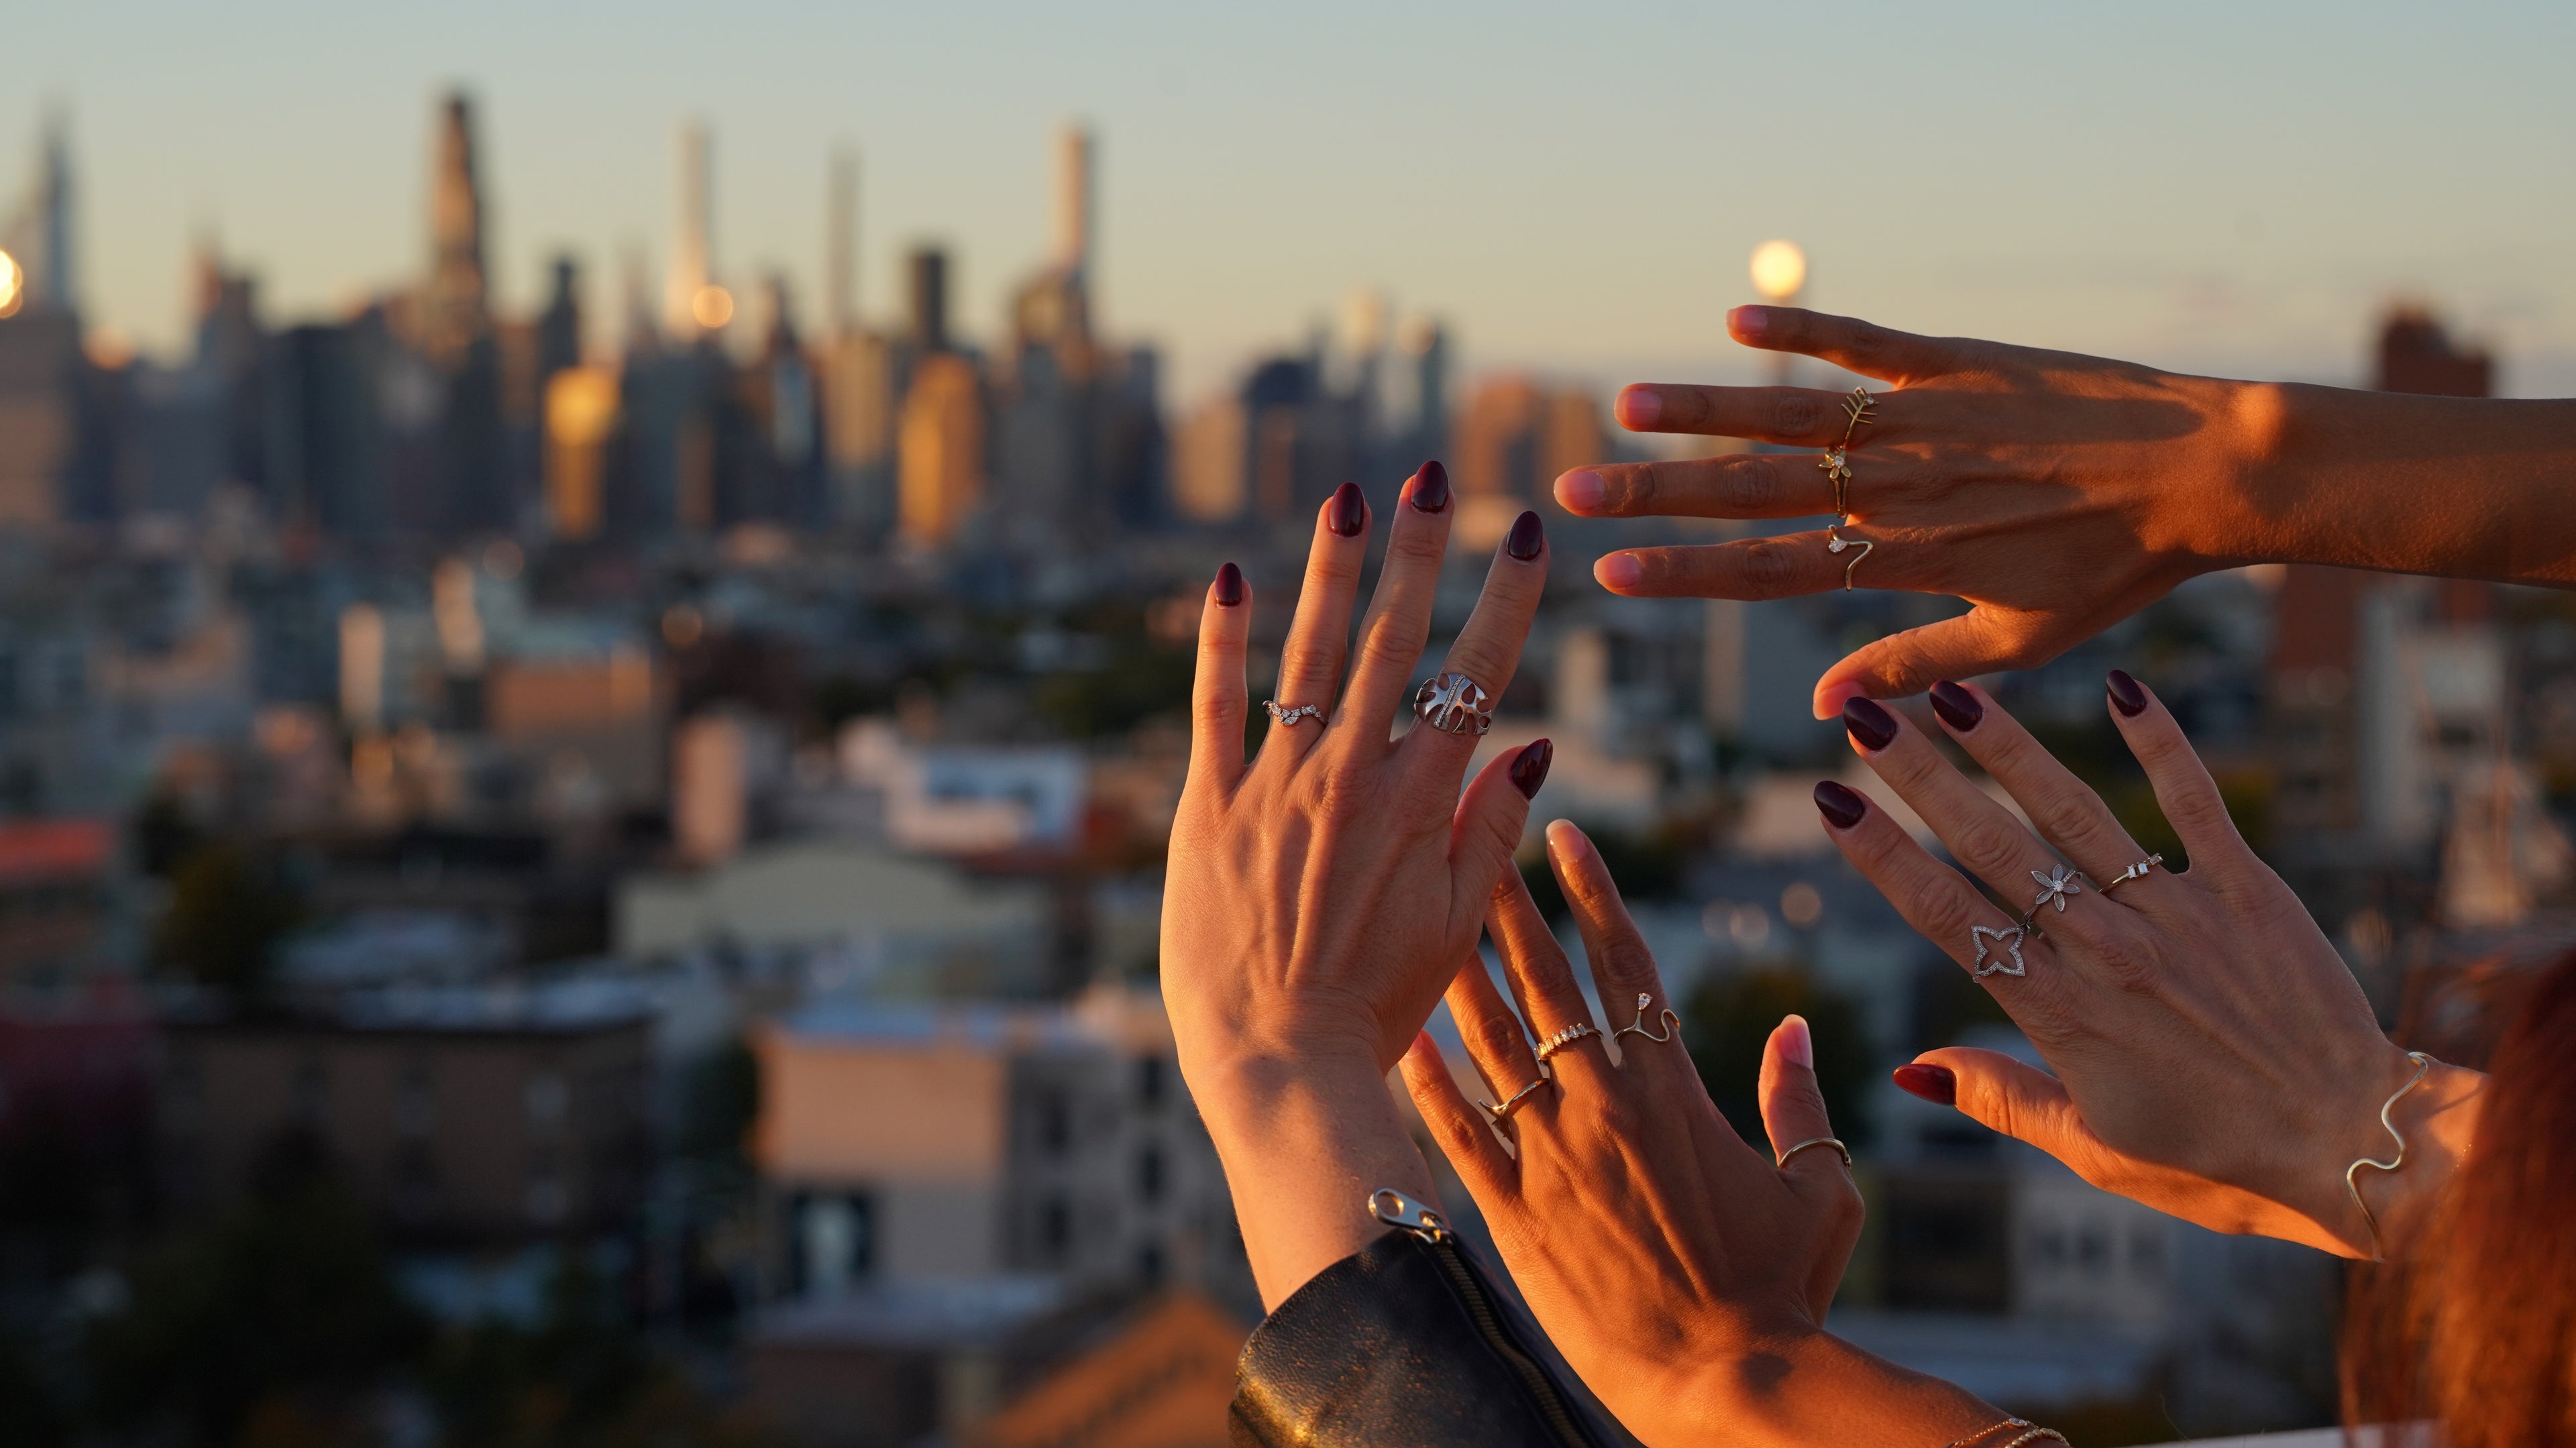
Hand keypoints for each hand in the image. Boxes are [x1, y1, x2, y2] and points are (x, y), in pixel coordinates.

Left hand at [1164, 468, 1554, 1306]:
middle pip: (1396, 640)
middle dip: (1419, 550)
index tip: (1528, 532)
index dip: (1506, 597)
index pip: (1478, 674)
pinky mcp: (1207, 809)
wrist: (1279, 1064)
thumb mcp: (1457, 924)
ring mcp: (1276, 787)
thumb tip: (1532, 742)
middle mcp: (1352, 778)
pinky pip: (1214, 707)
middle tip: (1433, 474)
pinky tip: (1230, 575)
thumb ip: (1490, 830)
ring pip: (1311, 654)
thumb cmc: (1376, 1006)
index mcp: (1422, 804)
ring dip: (1333, 570)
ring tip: (1348, 496)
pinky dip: (1221, 640)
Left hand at [1401, 823, 2006, 1447]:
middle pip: (1545, 980)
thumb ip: (1800, 1102)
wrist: (1725, 1384)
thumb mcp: (1820, 1190)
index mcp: (1675, 1090)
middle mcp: (1604, 1107)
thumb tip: (1792, 1027)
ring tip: (1424, 914)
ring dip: (1458, 971)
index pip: (1626, 962)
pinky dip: (1426, 1077)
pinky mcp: (1512, 1211)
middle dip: (1506, 905)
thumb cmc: (1783, 1292)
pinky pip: (1455, 1129)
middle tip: (1469, 844)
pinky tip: (1403, 1031)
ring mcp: (1552, 1156)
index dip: (1593, 891)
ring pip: (1491, 1039)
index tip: (1564, 835)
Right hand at [1555, 305, 2575, 717]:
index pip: (1770, 570)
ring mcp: (1926, 418)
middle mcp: (1902, 488)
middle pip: (1754, 491)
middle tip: (1574, 487)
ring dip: (1704, 408)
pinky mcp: (1962, 362)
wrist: (2212, 474)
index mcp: (1906, 560)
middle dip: (1656, 493)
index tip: (1609, 575)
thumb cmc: (2118, 568)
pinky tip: (1737, 321)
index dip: (1684, 573)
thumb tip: (1823, 711)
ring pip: (1793, 413)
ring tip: (1626, 403)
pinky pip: (1867, 341)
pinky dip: (1803, 328)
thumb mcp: (2016, 641)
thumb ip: (1912, 669)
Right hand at [1821, 674, 2482, 1258]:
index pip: (1948, 917)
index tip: (1831, 803)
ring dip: (2009, 746)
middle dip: (1919, 776)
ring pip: (2075, 812)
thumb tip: (1911, 1067)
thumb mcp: (2096, 1152)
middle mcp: (2109, 951)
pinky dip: (2161, 742)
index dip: (1882, 856)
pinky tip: (2122, 687)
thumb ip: (2003, 1099)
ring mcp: (2179, 913)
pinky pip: (2195, 802)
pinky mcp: (2247, 890)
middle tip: (1863, 717)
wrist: (2356, 1145)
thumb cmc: (2221, 1164)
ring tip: (1954, 692)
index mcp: (2062, 1015)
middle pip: (1993, 847)